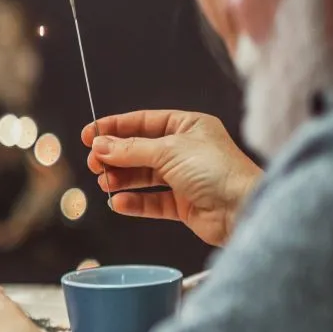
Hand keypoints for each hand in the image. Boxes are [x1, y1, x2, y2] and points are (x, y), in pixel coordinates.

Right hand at [82, 110, 261, 247]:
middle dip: (115, 157)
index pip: (144, 122)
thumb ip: (130, 149)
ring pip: (144, 176)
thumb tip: (100, 145)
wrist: (243, 208)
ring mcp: (185, 178)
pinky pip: (152, 201)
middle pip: (140, 150)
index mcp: (188, 127)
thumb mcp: (168, 150)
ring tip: (106, 183)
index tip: (90, 135)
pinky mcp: (184, 204)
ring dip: (122, 179)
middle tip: (94, 163)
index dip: (115, 128)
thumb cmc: (217, 171)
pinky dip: (134, 202)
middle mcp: (186, 151)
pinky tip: (119, 202)